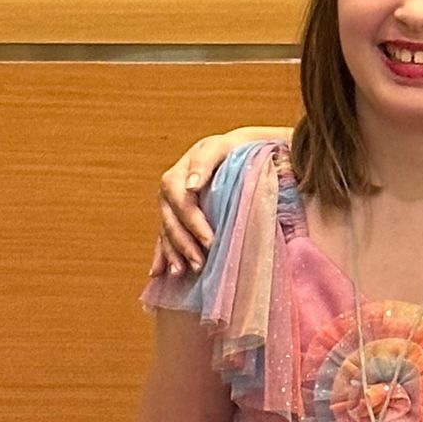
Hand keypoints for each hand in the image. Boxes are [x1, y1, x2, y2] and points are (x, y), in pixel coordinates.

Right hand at [156, 129, 281, 274]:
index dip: (198, 171)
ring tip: (182, 270)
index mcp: (208, 149)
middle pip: (177, 198)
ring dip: (175, 246)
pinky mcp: (175, 212)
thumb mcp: (264, 149)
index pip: (203, 158)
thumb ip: (262, 152)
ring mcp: (176, 192)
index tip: (194, 187)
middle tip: (205, 251)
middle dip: (188, 227)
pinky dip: (163, 253)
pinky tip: (159, 272)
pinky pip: (165, 232)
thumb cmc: (259, 156)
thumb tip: (246, 168)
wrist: (250, 158)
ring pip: (168, 219)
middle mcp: (185, 170)